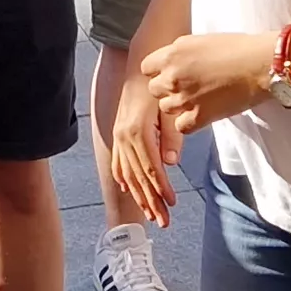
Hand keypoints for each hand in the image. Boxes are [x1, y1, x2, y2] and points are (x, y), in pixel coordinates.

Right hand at [105, 74, 180, 228]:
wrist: (140, 69)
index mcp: (137, 131)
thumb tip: (171, 162)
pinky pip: (118, 162)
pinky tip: (127, 190)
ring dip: (139, 195)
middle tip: (163, 221)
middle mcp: (124, 137)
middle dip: (151, 201)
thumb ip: (171, 136)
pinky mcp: (119, 134)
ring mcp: (119, 137)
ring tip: (150, 213)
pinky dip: (123, 178)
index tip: (172, 203)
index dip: (161, 188)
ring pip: (128, 173)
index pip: (151, 168)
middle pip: (139, 176)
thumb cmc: (158, 87)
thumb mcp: (169, 110)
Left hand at [141, 31, 277, 135]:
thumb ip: (181, 52)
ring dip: (178, 106)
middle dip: (167, 89)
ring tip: (197, 100)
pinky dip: (189, 123)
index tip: (169, 74)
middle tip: (186, 87)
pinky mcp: (198, 117)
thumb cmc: (239, 48)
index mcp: (173, 53)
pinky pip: (180, 127)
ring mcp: (183, 98)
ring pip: (165, 109)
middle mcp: (172, 76)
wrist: (261, 64)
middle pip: (154, 89)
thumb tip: (173, 62)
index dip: (158, 71)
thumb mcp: (201, 40)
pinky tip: (202, 114)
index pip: (146, 67)